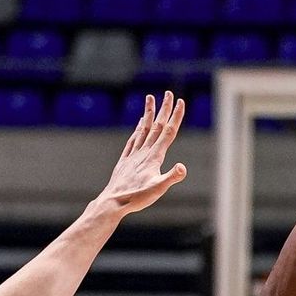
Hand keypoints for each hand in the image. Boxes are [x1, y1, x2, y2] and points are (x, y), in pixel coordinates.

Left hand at [100, 91, 186, 213]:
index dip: (176, 116)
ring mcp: (134, 155)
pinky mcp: (125, 160)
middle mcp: (144, 151)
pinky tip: (139, 124)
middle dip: (164, 109)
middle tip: (169, 93)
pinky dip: (138, 129)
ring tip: (150, 99)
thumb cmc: (137, 198)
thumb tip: (182, 168)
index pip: (168, 132)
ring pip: (143, 129)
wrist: (113, 202)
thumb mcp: (158, 189)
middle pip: (157, 126)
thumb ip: (171, 177)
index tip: (181, 101)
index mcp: (154, 156)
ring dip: (149, 113)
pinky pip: (133, 140)